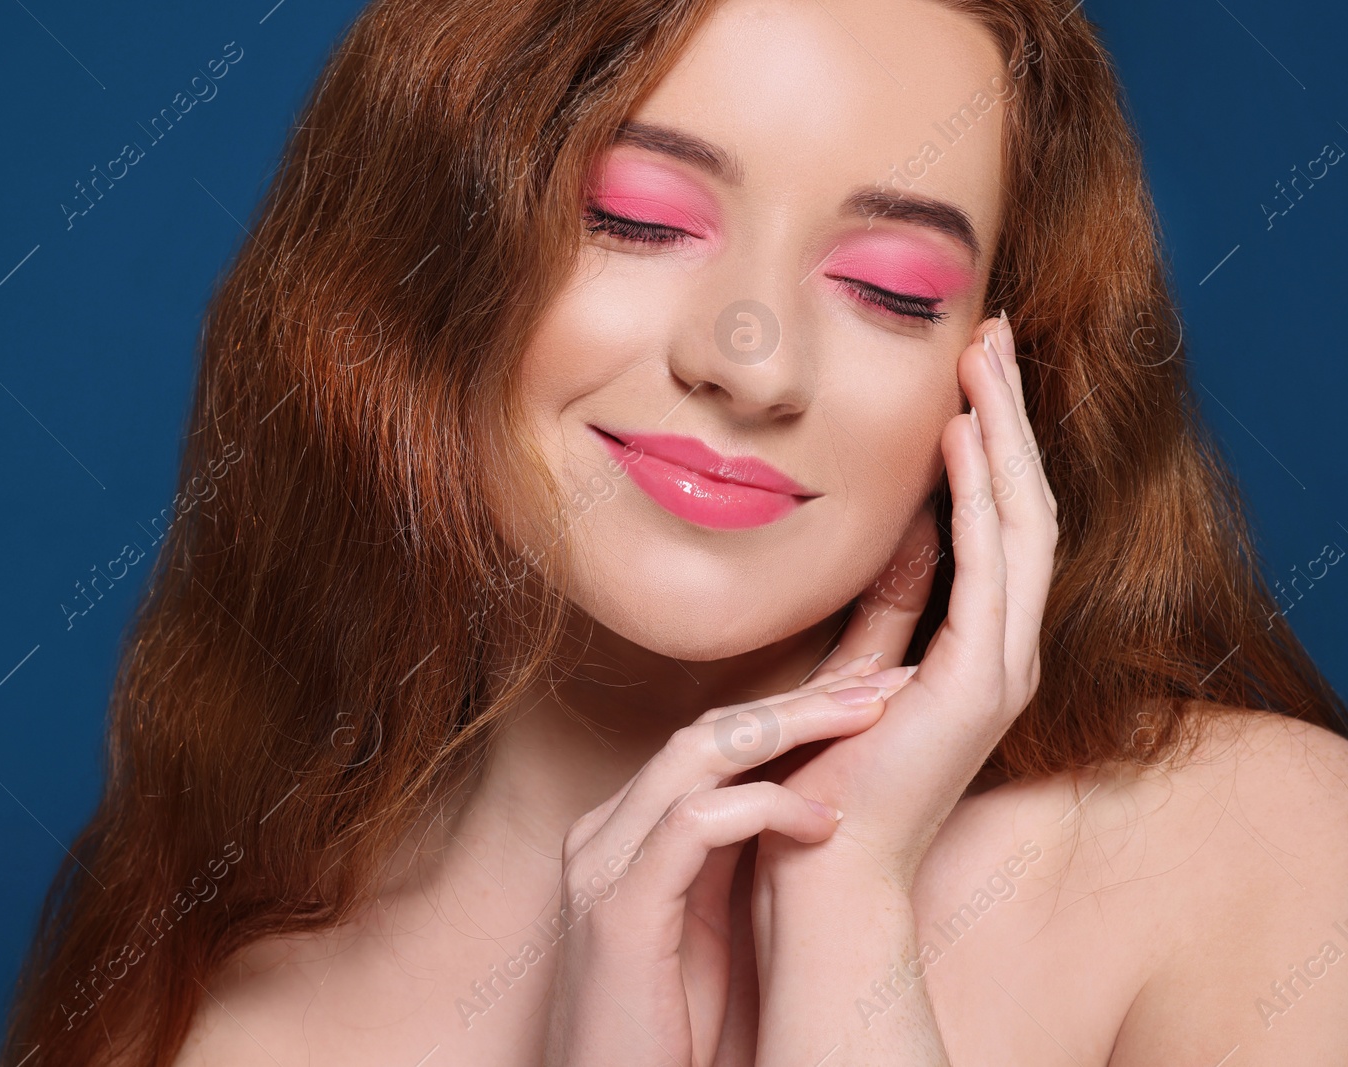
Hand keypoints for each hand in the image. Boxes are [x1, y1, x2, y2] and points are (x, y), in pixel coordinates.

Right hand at [541, 681, 901, 1066]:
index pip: (713, 739)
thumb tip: (813, 805)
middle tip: (885, 679)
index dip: (794, 707)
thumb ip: (733, 860)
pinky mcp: (618, 910)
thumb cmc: (667, 1030)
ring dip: (792, 726)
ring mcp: (604, 864)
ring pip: (699, 753)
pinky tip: (825, 821)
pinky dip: (765, 808)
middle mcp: (607, 830)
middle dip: (804, 698)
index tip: (869, 690)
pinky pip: (694, 825)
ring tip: (869, 717)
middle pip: (710, 728)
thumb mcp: (707, 925)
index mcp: (628, 830)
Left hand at [763, 310, 1058, 890]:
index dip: (991, 442)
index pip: (999, 521)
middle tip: (989, 334)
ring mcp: (1004, 667)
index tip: (966, 371)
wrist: (818, 869)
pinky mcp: (984, 682)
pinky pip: (996, 566)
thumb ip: (877, 607)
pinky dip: (985, 494)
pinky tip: (962, 435)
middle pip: (1024, 506)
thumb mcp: (848, 668)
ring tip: (982, 357)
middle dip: (1008, 415)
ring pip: (1024, 522)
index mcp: (976, 646)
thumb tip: (882, 533)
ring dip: (1005, 434)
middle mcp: (1005, 651)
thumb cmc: (818, 777)